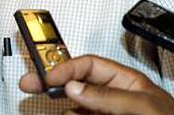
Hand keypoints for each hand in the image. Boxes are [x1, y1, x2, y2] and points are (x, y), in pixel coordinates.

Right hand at [20, 55, 173, 114]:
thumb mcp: (143, 107)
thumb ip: (109, 96)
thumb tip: (75, 87)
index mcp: (127, 83)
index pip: (90, 66)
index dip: (67, 68)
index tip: (48, 78)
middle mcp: (115, 98)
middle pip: (76, 84)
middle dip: (52, 82)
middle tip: (29, 84)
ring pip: (75, 106)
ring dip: (60, 104)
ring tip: (45, 104)